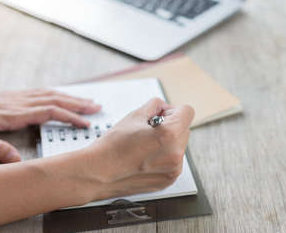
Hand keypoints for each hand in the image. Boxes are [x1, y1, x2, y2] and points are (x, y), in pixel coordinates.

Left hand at [0, 85, 100, 162]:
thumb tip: (17, 161)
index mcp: (15, 112)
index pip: (50, 112)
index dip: (70, 117)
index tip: (86, 123)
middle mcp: (20, 102)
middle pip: (56, 100)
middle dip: (79, 104)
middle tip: (97, 107)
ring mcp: (18, 97)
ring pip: (51, 94)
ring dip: (71, 97)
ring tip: (88, 100)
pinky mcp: (14, 96)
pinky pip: (42, 92)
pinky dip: (58, 94)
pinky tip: (62, 96)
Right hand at [79, 98, 194, 200]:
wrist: (97, 173)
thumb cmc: (112, 146)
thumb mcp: (134, 115)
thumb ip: (156, 105)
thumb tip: (164, 108)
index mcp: (169, 134)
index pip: (187, 112)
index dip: (172, 110)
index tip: (161, 115)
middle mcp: (175, 154)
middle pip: (184, 128)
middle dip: (170, 125)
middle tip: (148, 130)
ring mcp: (173, 169)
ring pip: (180, 145)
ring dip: (168, 142)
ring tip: (145, 145)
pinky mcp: (168, 180)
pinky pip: (174, 160)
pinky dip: (164, 156)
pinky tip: (145, 157)